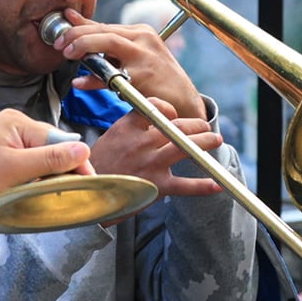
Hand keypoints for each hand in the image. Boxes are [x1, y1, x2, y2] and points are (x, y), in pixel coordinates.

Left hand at [0, 108, 92, 224]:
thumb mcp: (15, 170)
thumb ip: (51, 159)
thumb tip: (83, 149)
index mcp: (17, 122)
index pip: (58, 141)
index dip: (74, 163)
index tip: (88, 183)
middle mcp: (14, 127)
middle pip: (52, 149)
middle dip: (61, 171)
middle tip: (69, 194)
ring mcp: (7, 142)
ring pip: (41, 160)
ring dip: (47, 177)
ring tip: (51, 195)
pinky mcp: (3, 157)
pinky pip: (28, 166)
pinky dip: (34, 179)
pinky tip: (35, 191)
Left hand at [51, 9, 205, 119]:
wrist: (184, 103)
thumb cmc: (157, 83)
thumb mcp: (134, 60)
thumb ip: (109, 51)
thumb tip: (78, 41)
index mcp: (140, 33)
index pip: (105, 25)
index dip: (81, 23)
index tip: (63, 20)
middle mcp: (143, 39)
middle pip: (104, 29)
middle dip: (77, 33)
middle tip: (59, 42)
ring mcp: (144, 56)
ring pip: (109, 42)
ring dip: (84, 45)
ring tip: (67, 53)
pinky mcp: (144, 76)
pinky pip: (113, 76)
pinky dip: (93, 80)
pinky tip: (80, 83)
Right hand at [88, 102, 222, 199]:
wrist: (84, 193)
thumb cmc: (96, 168)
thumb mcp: (110, 138)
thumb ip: (131, 128)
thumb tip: (153, 120)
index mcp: (128, 127)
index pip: (155, 107)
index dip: (171, 110)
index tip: (176, 116)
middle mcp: (141, 142)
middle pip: (177, 126)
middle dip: (197, 125)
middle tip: (207, 127)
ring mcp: (150, 164)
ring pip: (185, 147)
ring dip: (205, 142)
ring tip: (216, 140)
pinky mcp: (157, 187)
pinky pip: (185, 185)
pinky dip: (203, 185)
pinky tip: (217, 184)